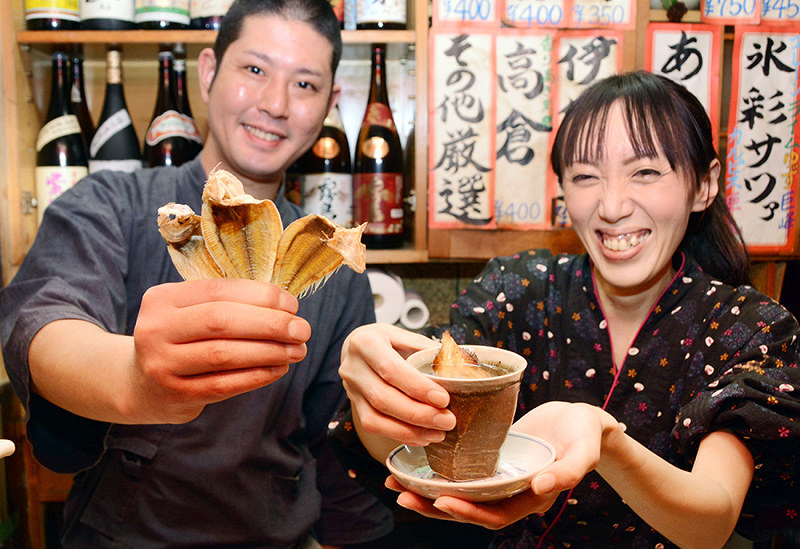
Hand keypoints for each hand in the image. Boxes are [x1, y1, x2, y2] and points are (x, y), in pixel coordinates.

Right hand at [131, 278, 310, 422]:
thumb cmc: (182, 339)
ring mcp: (162, 365)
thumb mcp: (190, 312)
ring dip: (268, 351)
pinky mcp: (176, 395)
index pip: (218, 291)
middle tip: (302, 329)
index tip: (293, 305)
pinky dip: (256, 376)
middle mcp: (155, 329)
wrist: (142, 384)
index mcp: (162, 299)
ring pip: (224, 355)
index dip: (260, 296)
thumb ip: (229, 303)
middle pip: (221, 321)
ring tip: (297, 350)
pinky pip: (224, 384)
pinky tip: (278, 369)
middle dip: (269, 324)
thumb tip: (286, 306)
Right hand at [339, 324, 453, 450]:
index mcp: (366, 343)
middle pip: (383, 398)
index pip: (390, 369)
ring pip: (375, 419)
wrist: (356, 348)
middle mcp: (353, 367)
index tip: (443, 399)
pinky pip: (374, 427)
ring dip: (410, 430)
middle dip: (419, 414)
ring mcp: (350, 389)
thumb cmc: (384, 340)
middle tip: (447, 420)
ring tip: (438, 433)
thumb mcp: (403, 334)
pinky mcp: (354, 406)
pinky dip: (400, 435)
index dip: (417, 387)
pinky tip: (422, 436)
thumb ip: (425, 349)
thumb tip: (456, 366)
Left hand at [384, 402, 615, 528]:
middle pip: (467, 508)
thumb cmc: (584, 435)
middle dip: (433, 506)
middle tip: (401, 492)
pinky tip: (413, 459)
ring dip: (426, 490)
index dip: (467, 512)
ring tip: (394, 480)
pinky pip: (459, 471)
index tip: (440, 500)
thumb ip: (567, 472)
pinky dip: (436, 469)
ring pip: (457, 491)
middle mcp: (509, 492)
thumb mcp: (583, 451)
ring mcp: (497, 478)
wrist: (582, 421)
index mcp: (530, 498)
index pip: (493, 515)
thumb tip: (538, 488)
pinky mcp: (489, 460)